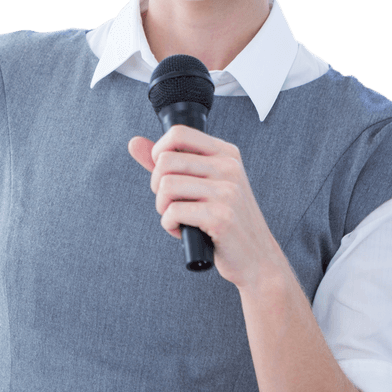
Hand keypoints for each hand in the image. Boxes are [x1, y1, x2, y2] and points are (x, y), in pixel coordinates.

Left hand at [127, 125, 286, 289]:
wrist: (257, 258)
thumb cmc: (224, 220)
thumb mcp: (201, 184)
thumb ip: (167, 163)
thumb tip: (134, 142)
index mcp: (226, 154)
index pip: (178, 133)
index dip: (158, 152)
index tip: (163, 173)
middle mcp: (229, 168)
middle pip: (165, 161)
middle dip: (157, 186)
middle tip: (171, 202)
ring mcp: (227, 191)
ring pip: (166, 186)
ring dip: (163, 208)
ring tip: (178, 217)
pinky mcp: (221, 217)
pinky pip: (173, 212)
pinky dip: (169, 225)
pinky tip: (183, 230)